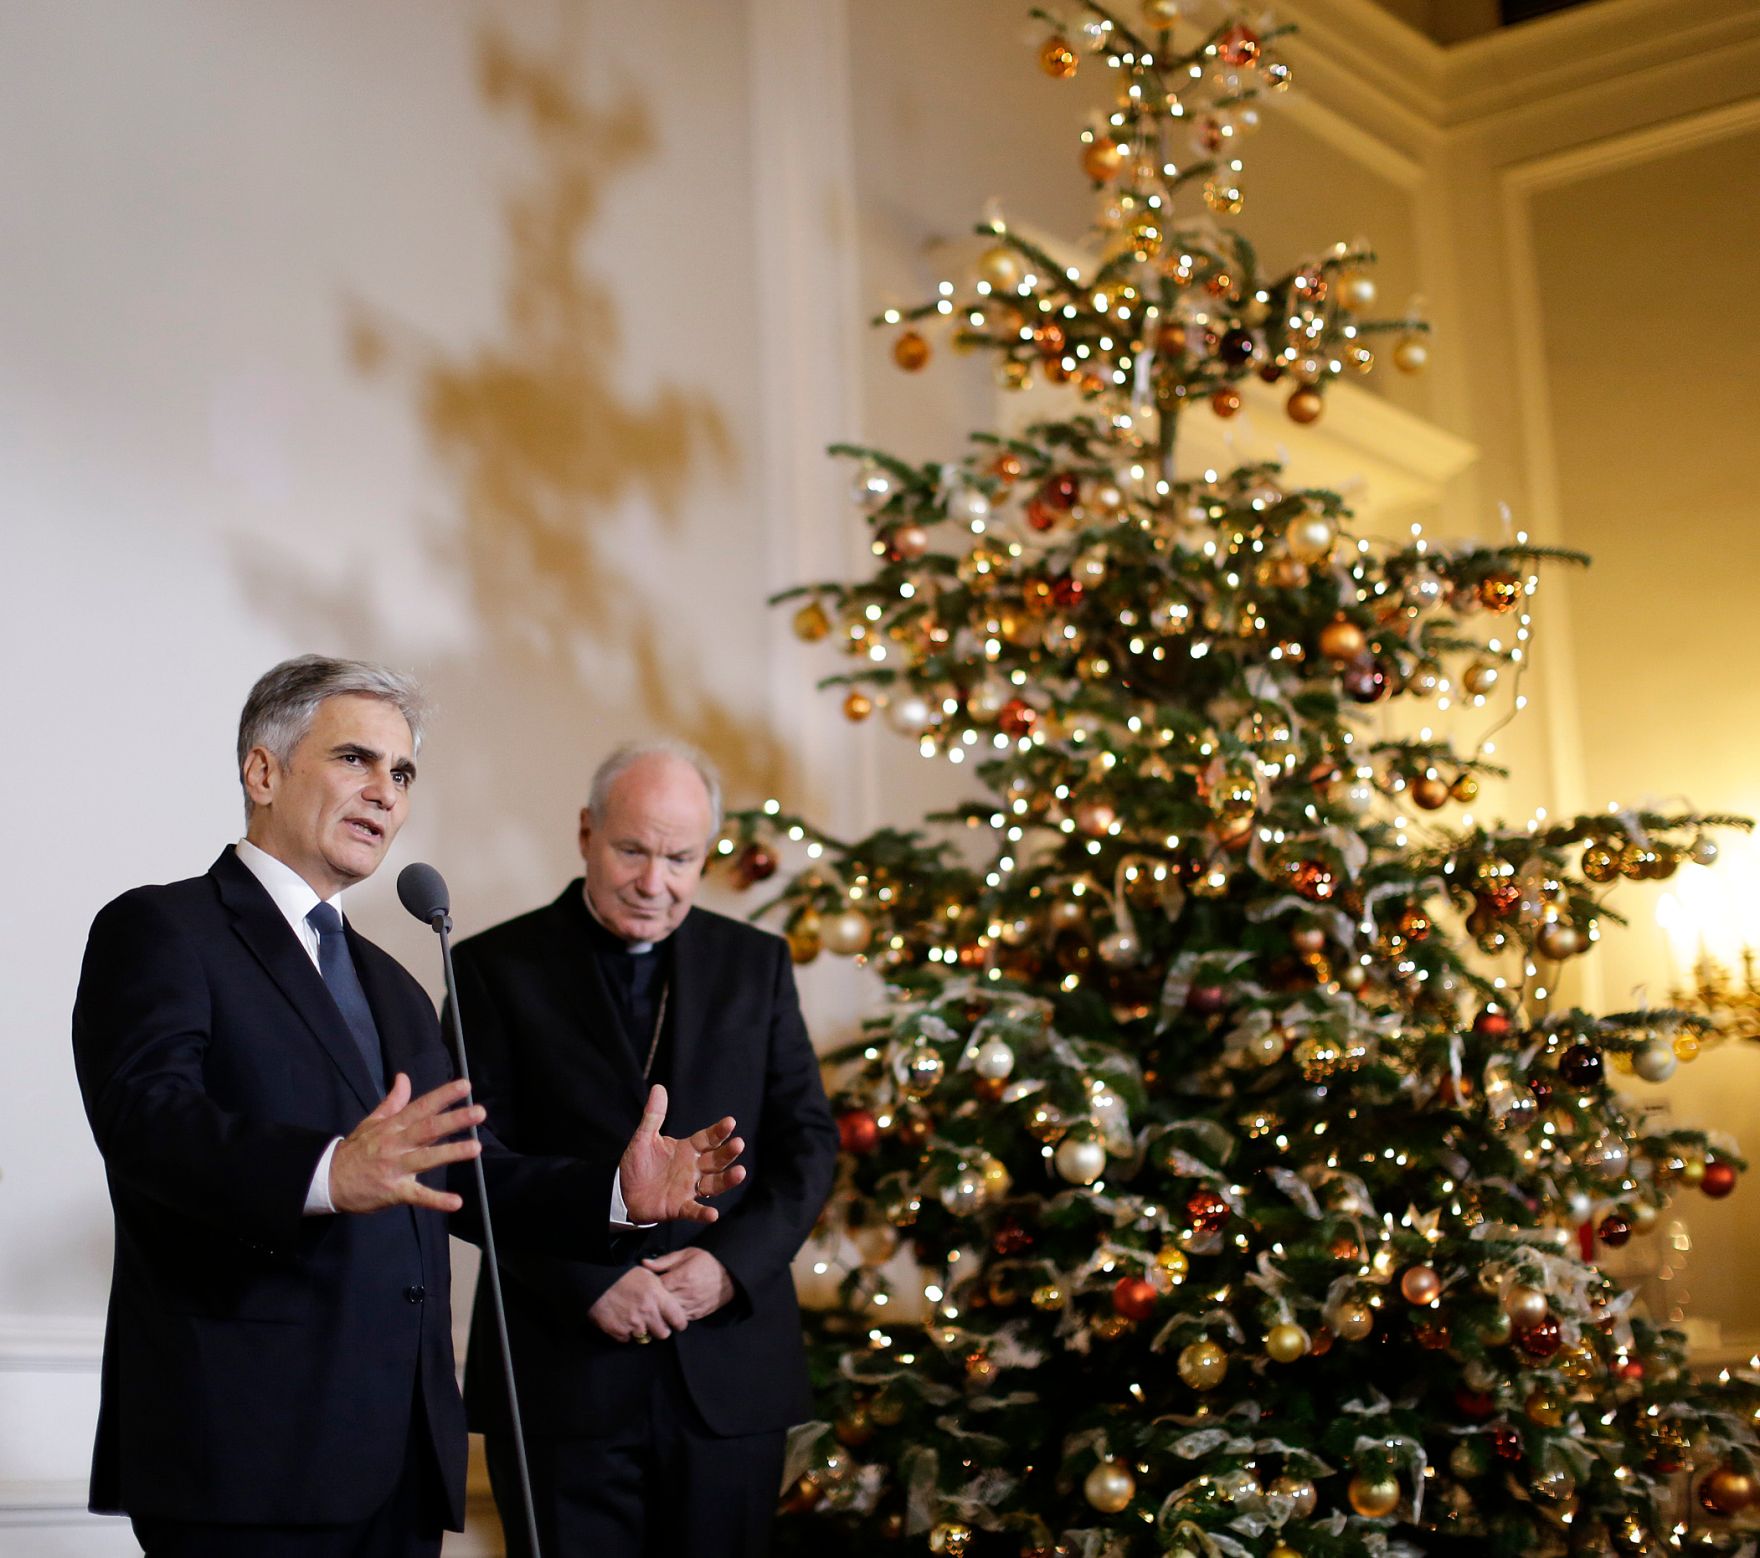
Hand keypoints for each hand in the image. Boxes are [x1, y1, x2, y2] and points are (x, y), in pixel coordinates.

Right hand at [329, 1074, 482, 1214]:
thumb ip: (393, 1102)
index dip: (443, 1096)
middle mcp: (396, 1144)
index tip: (465, 1086)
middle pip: (427, 1129)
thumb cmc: (356, 1150)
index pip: (421, 1107)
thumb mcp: (371, 1122)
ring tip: (476, 1148)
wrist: (327, 1180)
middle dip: (454, 1120)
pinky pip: (417, 1196)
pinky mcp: (394, 1192)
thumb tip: (404, 1077)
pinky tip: (456, 1202)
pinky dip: (436, 1200)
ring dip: (451, 1153)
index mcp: (392, 1126)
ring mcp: (395, 1168)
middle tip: (479, 1112)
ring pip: (426, 1158)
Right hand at [588, 1265, 691, 1343]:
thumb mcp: (647, 1275)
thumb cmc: (623, 1275)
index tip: (676, 1322)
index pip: (678, 1319)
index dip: (679, 1322)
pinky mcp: (618, 1331)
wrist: (596, 1281)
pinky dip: (626, 1333)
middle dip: (660, 1329)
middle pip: (663, 1334)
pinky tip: (622, 1320)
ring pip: (645, 1337)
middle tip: (654, 1322)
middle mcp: (647, 1312)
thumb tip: (671, 1300)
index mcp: (657, 1296)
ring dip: (642, 1331)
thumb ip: (661, 1290)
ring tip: (635, 1318)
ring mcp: (632, 1323)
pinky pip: (627, 1339)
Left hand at [619, 1084, 744, 1224]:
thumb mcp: (643, 1138)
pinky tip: (713, 1214)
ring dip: (727, 1180)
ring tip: (740, 1172)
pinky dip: (703, 1213)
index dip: (719, 1131)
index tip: (731, 1122)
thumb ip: (653, 1116)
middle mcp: (694, 1168)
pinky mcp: (679, 1207)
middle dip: (728, 1153)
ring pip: (713, 1183)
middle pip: (716, 1160)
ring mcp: (689, 1188)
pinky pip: (694, 1210)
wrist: (622, 1192)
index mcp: (688, 1149)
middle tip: (739, 1144)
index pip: (708, 1138)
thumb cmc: (637, 1164)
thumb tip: (658, 1088)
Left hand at [642, 1247, 734, 1321]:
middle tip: (652, 1295)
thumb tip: (644, 1263)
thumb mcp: (686, 1254)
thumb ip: (664, 1260)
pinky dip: (674, 1315)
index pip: (656, 1288)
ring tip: (661, 1303)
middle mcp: (686, 1295)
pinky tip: (672, 1308)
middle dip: (655, 1300)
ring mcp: (692, 1307)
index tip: (648, 1283)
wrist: (731, 1274)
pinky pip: (680, 1319)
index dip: (650, 1286)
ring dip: (664, 1310)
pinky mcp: (698, 1315)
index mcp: (681, 1278)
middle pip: (661, 1304)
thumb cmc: (707, 1260)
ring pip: (669, 1315)